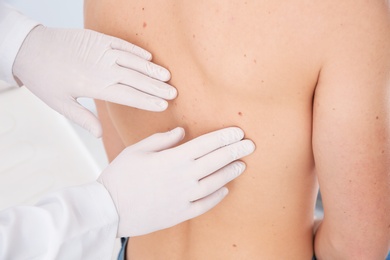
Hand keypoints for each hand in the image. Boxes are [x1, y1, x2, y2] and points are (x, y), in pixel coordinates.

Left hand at [12, 25, 176, 136]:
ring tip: (168, 77)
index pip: (128, 95)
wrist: (30, 48)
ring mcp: (102, 51)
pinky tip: (149, 58)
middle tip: (174, 93)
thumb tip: (100, 135)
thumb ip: (83, 118)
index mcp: (95, 86)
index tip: (163, 106)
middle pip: (136, 79)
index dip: (148, 101)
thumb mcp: (60, 104)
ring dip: (152, 69)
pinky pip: (122, 44)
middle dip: (157, 87)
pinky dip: (137, 51)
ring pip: (133, 61)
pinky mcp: (98, 38)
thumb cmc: (45, 79)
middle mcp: (102, 68)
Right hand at [97, 127, 254, 236]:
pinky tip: (225, 189)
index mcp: (172, 159)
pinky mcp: (180, 213)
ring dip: (231, 172)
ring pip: (215, 182)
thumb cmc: (120, 176)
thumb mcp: (137, 150)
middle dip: (235, 151)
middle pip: (216, 161)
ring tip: (242, 164)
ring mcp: (184, 197)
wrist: (108, 210)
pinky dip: (217, 196)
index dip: (224, 137)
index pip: (206, 144)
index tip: (238, 132)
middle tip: (251, 145)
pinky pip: (205, 204)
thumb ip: (162, 140)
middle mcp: (183, 177)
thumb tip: (181, 131)